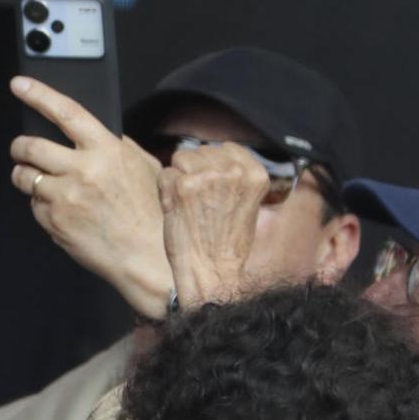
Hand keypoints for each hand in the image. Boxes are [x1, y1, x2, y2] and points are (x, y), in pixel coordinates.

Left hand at [8, 76, 173, 318]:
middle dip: (20, 146)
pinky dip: (41, 204)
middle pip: (31, 146)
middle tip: (21, 149)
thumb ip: (119, 147)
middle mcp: (83, 170)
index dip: (39, 94)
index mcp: (106, 150)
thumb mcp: (145, 168)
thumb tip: (101, 136)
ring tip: (41, 181)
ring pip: (24, 176)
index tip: (20, 85)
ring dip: (25, 175)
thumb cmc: (152, 214)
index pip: (65, 112)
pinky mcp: (53, 221)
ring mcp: (65, 197)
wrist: (147, 256)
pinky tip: (62, 210)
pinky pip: (34, 204)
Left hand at [158, 143, 267, 306]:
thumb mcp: (246, 204)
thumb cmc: (225, 243)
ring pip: (180, 158)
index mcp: (255, 175)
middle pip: (201, 150)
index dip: (213, 164)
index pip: (227, 148)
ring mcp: (207, 177)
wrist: (211, 272)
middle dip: (194, 170)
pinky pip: (164, 174)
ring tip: (187, 204)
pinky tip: (176, 210)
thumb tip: (214, 155)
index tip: (212, 186)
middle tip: (197, 201)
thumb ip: (234, 177)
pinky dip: (164, 191)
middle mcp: (233, 172)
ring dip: (178, 178)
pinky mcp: (182, 187)